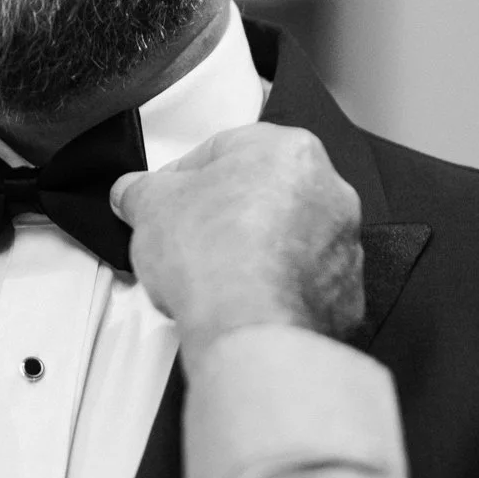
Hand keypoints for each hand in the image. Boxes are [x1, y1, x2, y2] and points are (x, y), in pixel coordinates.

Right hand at [110, 124, 362, 351]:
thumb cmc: (217, 260)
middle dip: (225, 211)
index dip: (184, 176)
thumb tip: (134, 194)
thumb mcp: (150, 206)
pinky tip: (243, 299)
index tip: (165, 198)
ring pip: (287, 237)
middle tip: (189, 236)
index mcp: (287, 150)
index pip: (224, 149)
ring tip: (215, 274)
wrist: (252, 329)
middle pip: (262, 191)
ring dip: (254, 249)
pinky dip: (276, 288)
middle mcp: (327, 190)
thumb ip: (140, 190)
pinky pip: (302, 281)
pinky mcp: (344, 292)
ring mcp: (341, 244)